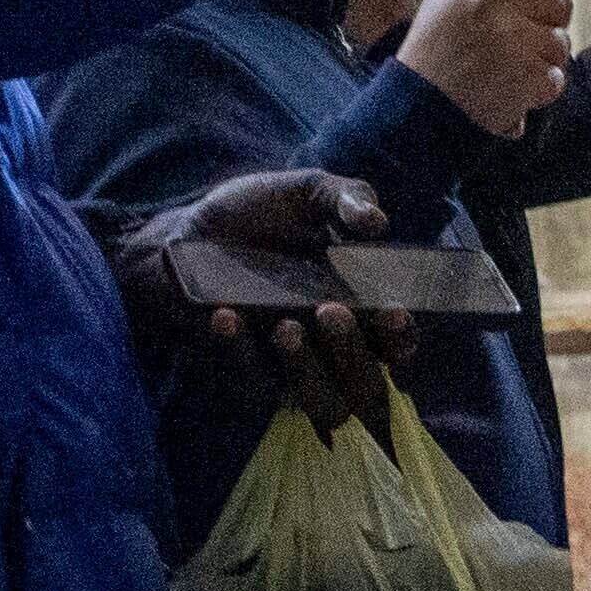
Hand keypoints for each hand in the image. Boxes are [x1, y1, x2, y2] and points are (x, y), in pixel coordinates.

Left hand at [109, 169, 400, 419]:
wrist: (189, 232)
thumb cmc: (259, 213)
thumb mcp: (307, 192)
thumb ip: (346, 198)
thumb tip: (378, 221)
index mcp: (361, 307)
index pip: (395, 339)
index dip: (400, 335)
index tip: (394, 312)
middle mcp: (332, 346)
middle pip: (362, 381)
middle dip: (353, 352)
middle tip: (333, 311)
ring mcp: (288, 366)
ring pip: (315, 398)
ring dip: (303, 365)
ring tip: (286, 326)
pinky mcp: (243, 371)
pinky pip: (247, 376)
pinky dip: (237, 349)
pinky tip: (225, 316)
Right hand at [400, 0, 577, 135]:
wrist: (418, 106)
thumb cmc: (437, 45)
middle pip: (559, 0)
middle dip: (548, 24)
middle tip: (518, 41)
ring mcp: (510, 38)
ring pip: (560, 42)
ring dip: (543, 61)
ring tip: (507, 68)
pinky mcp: (523, 75)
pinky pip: (556, 78)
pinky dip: (539, 90)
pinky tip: (510, 90)